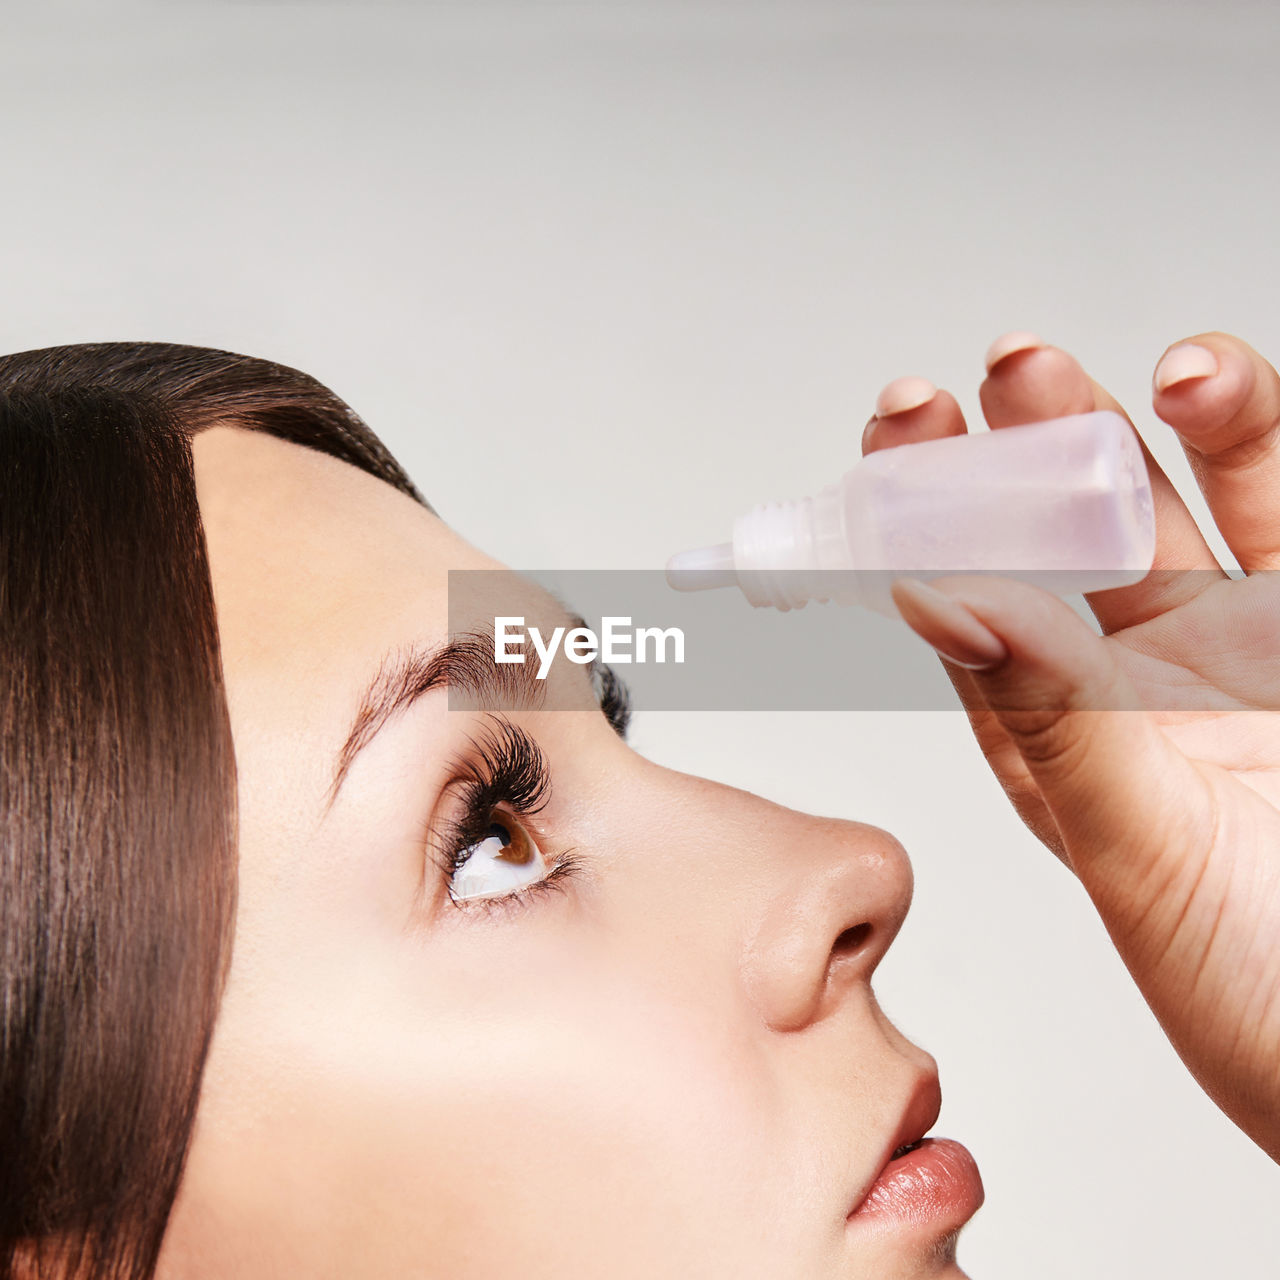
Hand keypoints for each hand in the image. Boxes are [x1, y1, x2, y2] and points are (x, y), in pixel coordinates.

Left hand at [863, 331, 1279, 1162]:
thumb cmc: (1255, 992)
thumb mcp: (1136, 848)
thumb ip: (1052, 719)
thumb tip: (928, 596)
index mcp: (1055, 731)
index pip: (968, 595)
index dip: (921, 512)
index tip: (889, 431)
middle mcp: (1140, 677)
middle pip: (1070, 530)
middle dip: (1027, 444)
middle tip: (990, 374)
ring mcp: (1243, 648)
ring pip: (1193, 500)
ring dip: (1157, 422)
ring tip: (1134, 370)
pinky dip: (1257, 439)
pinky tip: (1211, 385)